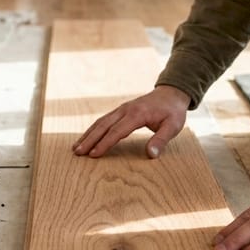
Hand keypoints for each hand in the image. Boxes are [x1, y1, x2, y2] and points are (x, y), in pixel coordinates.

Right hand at [73, 85, 190, 158]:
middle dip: (89, 139)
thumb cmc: (173, 112)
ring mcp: (122, 109)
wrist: (171, 93)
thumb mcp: (173, 126)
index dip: (105, 143)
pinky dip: (94, 130)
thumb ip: (161, 140)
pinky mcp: (121, 110)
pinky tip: (87, 138)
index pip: (117, 131)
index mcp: (137, 114)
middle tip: (77, 153)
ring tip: (76, 148)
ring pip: (101, 122)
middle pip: (103, 125)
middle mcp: (126, 110)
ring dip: (88, 135)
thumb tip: (151, 155)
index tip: (94, 154)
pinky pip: (104, 120)